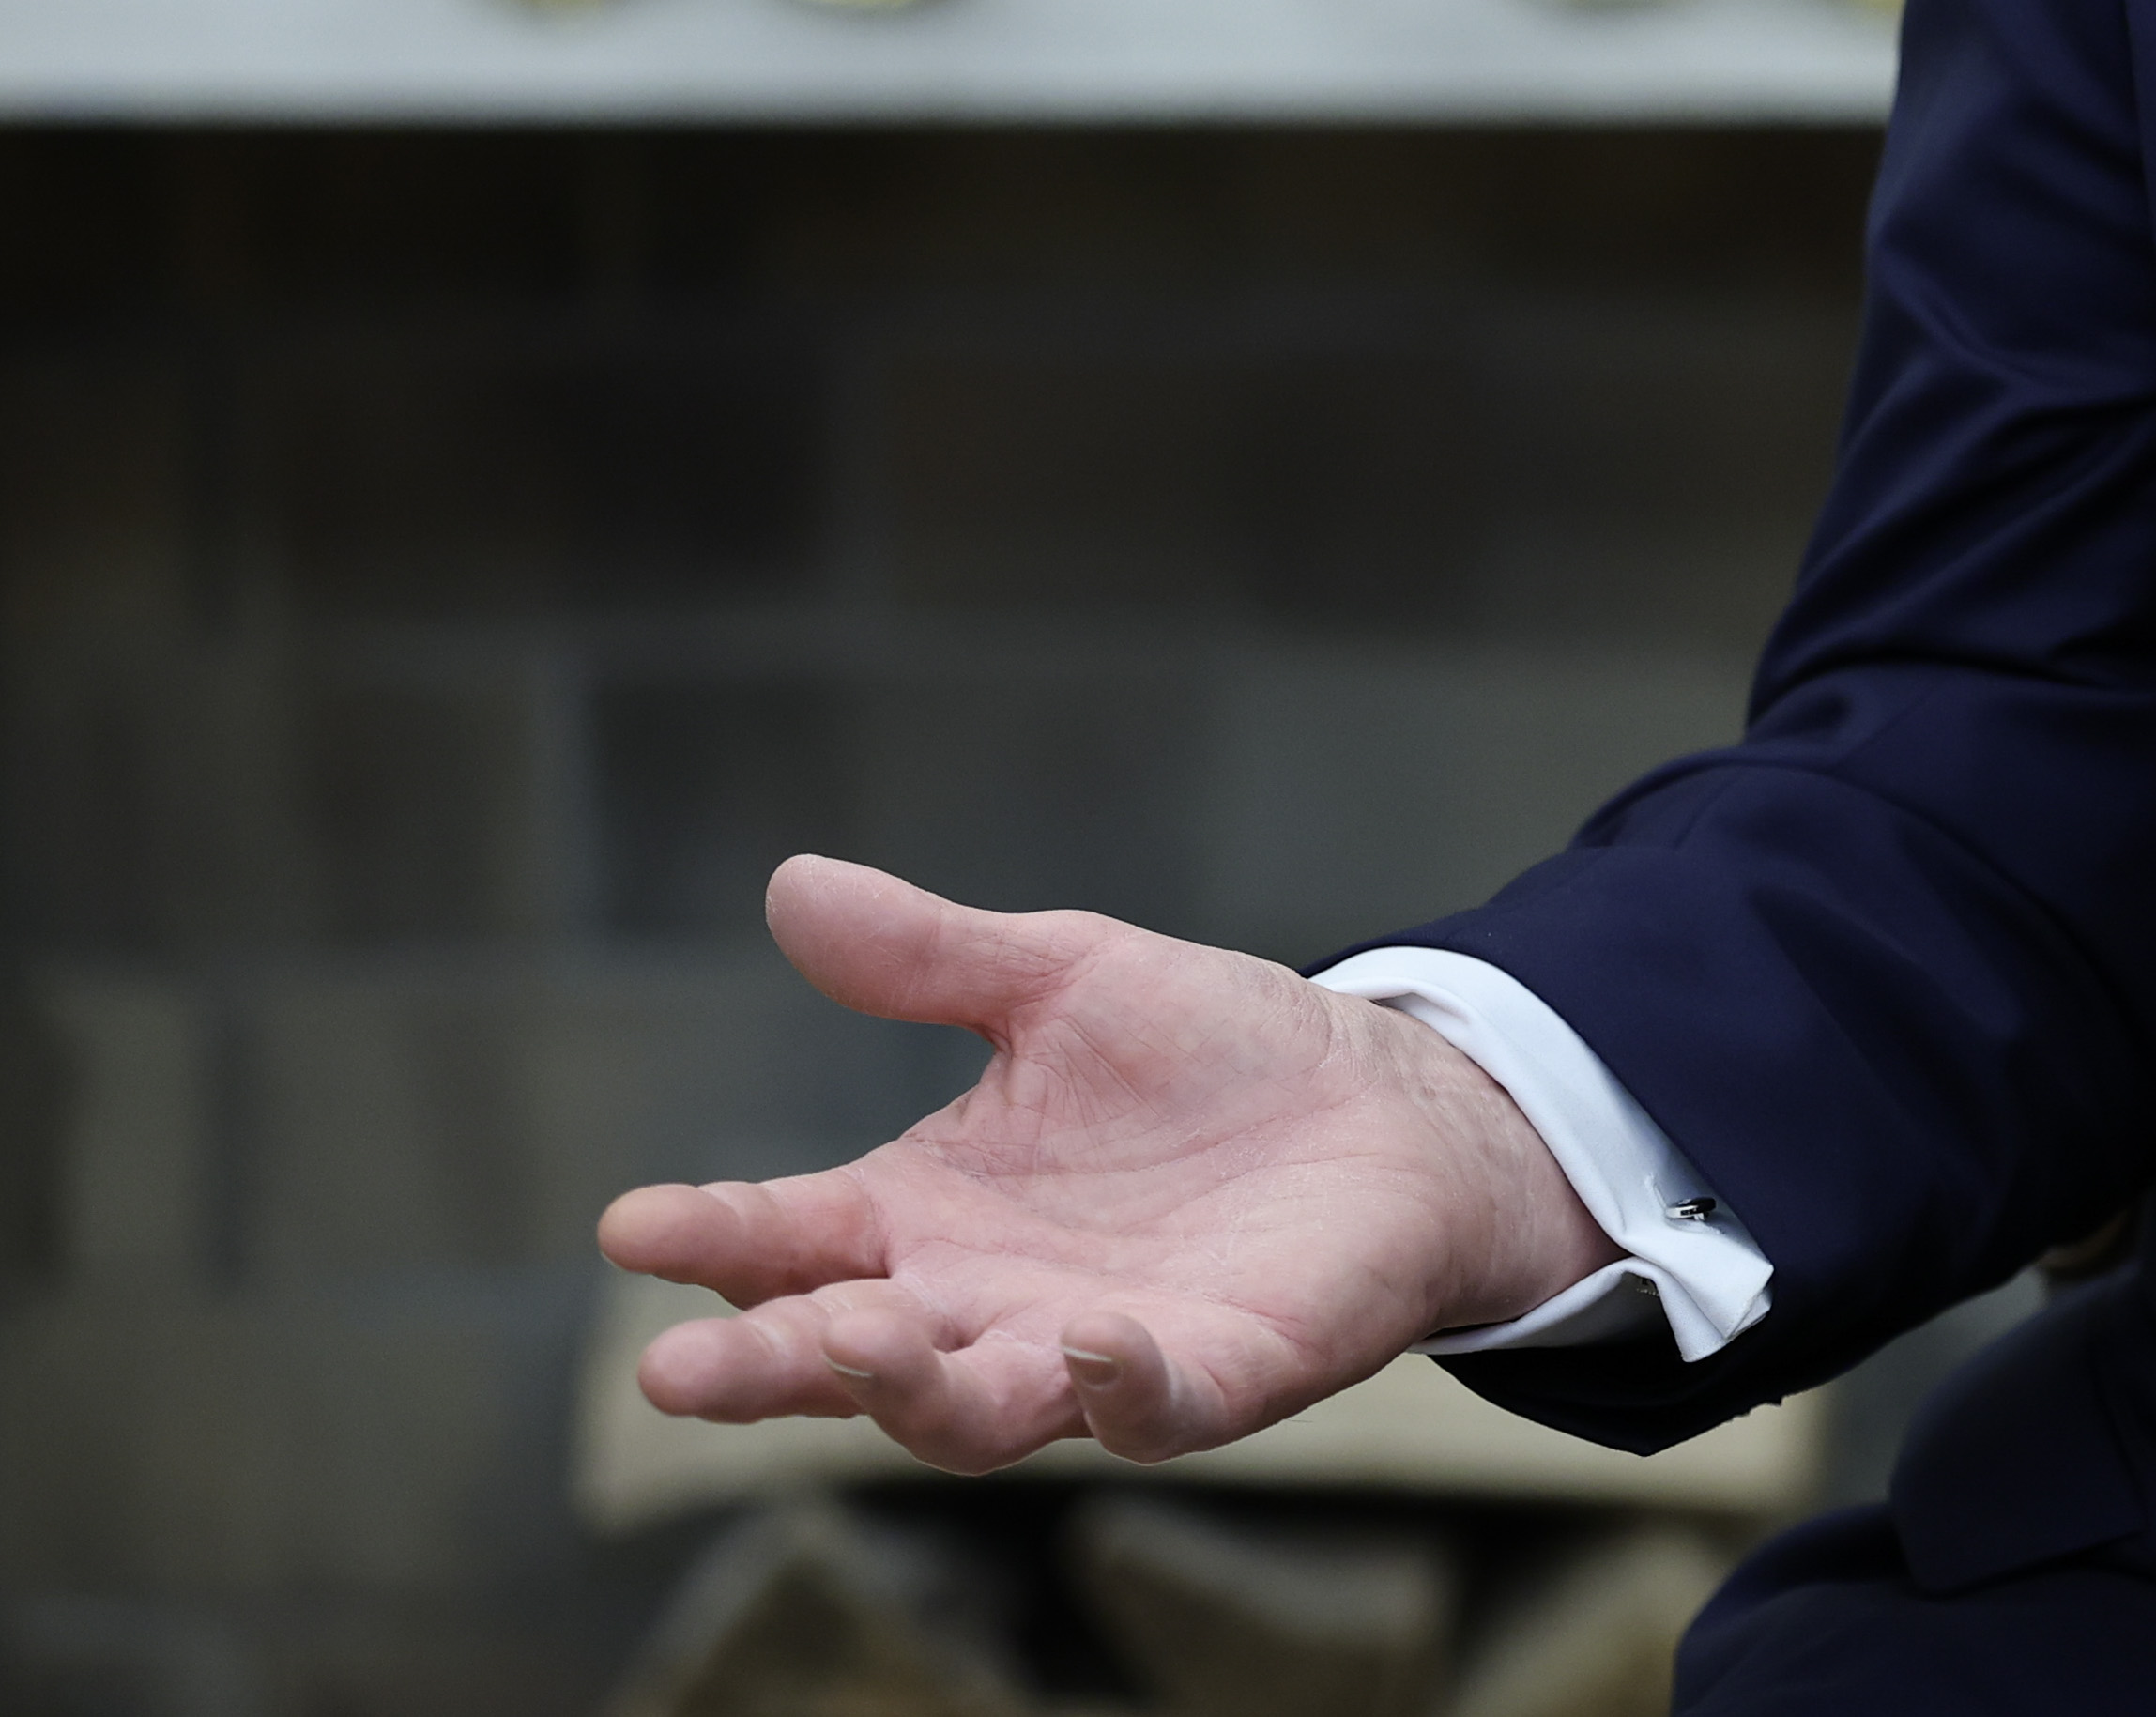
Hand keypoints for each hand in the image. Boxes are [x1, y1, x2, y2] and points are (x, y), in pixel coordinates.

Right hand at [596, 856, 1611, 1471]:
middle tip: (670, 1371)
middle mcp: (987, 1305)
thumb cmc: (1212, 1054)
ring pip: (972, 1409)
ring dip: (908, 1388)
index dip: (712, 1236)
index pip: (791, 1240)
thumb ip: (928, 957)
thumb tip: (790, 883)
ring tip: (853, 1339)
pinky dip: (1122, 1388)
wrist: (1387, 1103)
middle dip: (763, 1365)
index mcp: (926, 1216)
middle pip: (847, 1356)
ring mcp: (1095, 1353)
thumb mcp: (1060, 979)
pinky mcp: (1216, 1375)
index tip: (630, 1224)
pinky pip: (1156, 1410)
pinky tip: (1098, 1346)